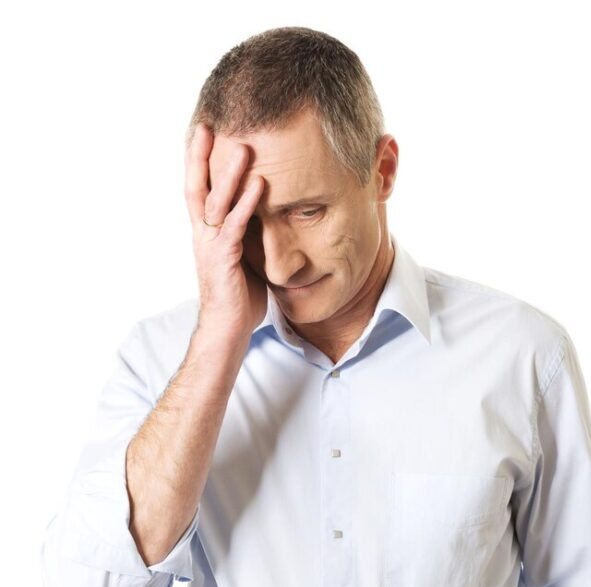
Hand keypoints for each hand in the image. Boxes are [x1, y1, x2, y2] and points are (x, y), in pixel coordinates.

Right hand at [184, 122, 266, 342]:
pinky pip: (235, 225)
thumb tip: (266, 217)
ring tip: (243, 146)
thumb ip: (247, 235)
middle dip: (200, 156)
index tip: (204, 133)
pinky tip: (259, 184)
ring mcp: (211, 246)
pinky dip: (246, 203)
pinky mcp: (224, 259)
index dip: (198, 162)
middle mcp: (203, 235)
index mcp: (206, 233)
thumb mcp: (244, 258)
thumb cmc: (238, 298)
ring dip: (228, 173)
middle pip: (196, 187)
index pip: (198, 190)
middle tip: (208, 124)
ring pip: (215, 201)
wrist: (226, 330)